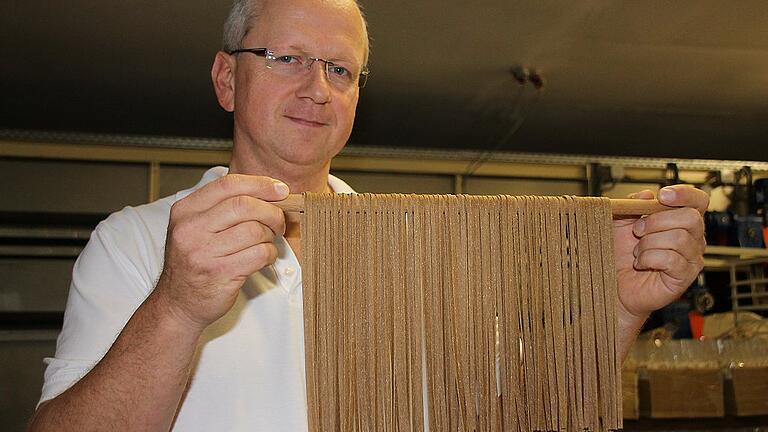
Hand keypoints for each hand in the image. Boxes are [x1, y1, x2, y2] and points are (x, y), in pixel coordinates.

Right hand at [154, 174, 288, 329]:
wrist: (177, 303)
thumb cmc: (194, 261)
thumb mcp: (197, 227)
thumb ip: (224, 207)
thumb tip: (269, 191)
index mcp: (185, 211)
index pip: (228, 185)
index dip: (260, 184)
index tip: (280, 190)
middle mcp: (191, 229)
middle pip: (244, 205)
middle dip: (271, 212)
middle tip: (278, 221)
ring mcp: (204, 252)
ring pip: (255, 231)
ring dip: (270, 236)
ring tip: (265, 242)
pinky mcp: (220, 273)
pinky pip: (259, 254)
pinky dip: (269, 254)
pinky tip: (262, 257)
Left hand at [613, 185, 708, 350]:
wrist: (612, 283)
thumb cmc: (620, 254)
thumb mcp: (621, 221)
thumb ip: (633, 204)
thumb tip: (647, 194)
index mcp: (681, 221)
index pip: (698, 200)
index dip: (685, 194)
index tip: (662, 196)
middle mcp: (692, 238)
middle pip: (690, 217)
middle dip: (657, 221)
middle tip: (637, 231)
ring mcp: (691, 258)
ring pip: (679, 238)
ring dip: (649, 243)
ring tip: (637, 252)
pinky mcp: (684, 276)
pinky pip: (671, 259)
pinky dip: (649, 258)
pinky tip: (641, 263)